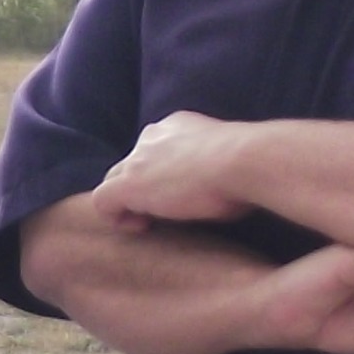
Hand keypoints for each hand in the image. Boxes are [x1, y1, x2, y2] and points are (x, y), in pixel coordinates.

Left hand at [86, 112, 252, 229]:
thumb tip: (230, 184)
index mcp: (178, 126)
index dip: (159, 175)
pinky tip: (142, 228)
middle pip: (130, 164)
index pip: (154, 149)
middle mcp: (152, 136)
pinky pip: (103, 202)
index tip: (179, 194)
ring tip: (151, 223)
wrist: (245, 161)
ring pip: (115, 181)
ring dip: (129, 204)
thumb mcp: (233, 158)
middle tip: (163, 212)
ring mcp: (138, 160)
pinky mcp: (128, 184)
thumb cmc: (250, 165)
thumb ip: (218, 163)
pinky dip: (116, 218)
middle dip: (140, 188)